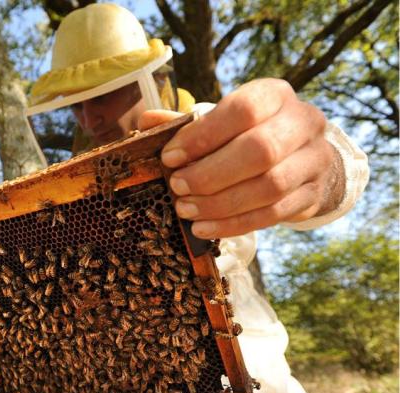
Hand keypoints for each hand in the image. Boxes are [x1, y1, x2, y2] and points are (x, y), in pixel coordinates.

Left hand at [140, 79, 343, 238]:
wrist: (305, 160)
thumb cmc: (250, 137)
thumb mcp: (223, 123)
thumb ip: (188, 124)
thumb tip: (147, 122)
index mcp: (274, 95)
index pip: (242, 110)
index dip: (203, 136)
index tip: (169, 158)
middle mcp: (302, 122)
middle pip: (260, 150)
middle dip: (210, 174)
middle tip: (177, 188)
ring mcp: (314, 160)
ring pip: (269, 187)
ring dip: (220, 203)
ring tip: (187, 211)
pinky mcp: (313, 195)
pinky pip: (273, 215)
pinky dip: (234, 224)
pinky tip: (205, 228)